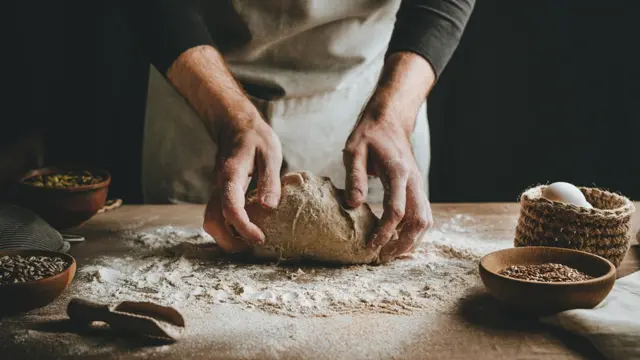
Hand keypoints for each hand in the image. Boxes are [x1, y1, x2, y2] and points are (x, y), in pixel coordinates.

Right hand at [204, 110, 282, 250]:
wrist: (235, 126)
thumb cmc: (256, 139)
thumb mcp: (270, 154)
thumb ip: (269, 180)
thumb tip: (268, 207)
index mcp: (231, 175)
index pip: (230, 207)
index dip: (243, 227)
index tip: (260, 239)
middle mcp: (218, 185)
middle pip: (212, 220)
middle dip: (229, 241)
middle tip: (253, 247)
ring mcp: (216, 191)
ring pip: (211, 221)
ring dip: (226, 238)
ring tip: (250, 244)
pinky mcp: (219, 194)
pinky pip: (217, 217)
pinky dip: (227, 230)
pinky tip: (244, 232)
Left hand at [343, 52, 435, 262]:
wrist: (390, 119)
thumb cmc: (369, 134)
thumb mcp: (354, 151)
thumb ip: (355, 178)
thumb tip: (353, 206)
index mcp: (398, 172)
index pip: (396, 211)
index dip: (385, 233)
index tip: (371, 246)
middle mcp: (414, 181)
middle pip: (420, 221)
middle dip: (404, 244)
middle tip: (383, 257)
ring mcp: (419, 185)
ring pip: (426, 220)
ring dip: (412, 241)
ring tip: (390, 253)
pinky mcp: (417, 188)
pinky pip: (422, 214)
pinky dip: (414, 231)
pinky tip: (399, 240)